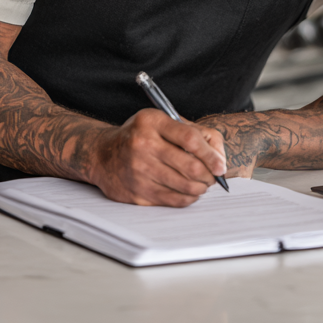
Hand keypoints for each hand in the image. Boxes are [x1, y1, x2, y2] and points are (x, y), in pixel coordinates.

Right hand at [87, 110, 227, 206]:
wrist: (102, 155)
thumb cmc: (139, 136)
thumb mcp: (162, 121)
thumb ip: (193, 132)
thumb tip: (219, 157)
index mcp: (151, 122)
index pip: (190, 139)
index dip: (211, 154)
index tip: (220, 165)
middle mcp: (143, 145)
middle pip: (190, 166)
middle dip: (209, 175)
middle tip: (213, 176)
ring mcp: (138, 171)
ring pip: (184, 186)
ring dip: (200, 187)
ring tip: (202, 183)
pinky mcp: (137, 193)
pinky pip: (173, 200)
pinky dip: (188, 198)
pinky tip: (189, 192)